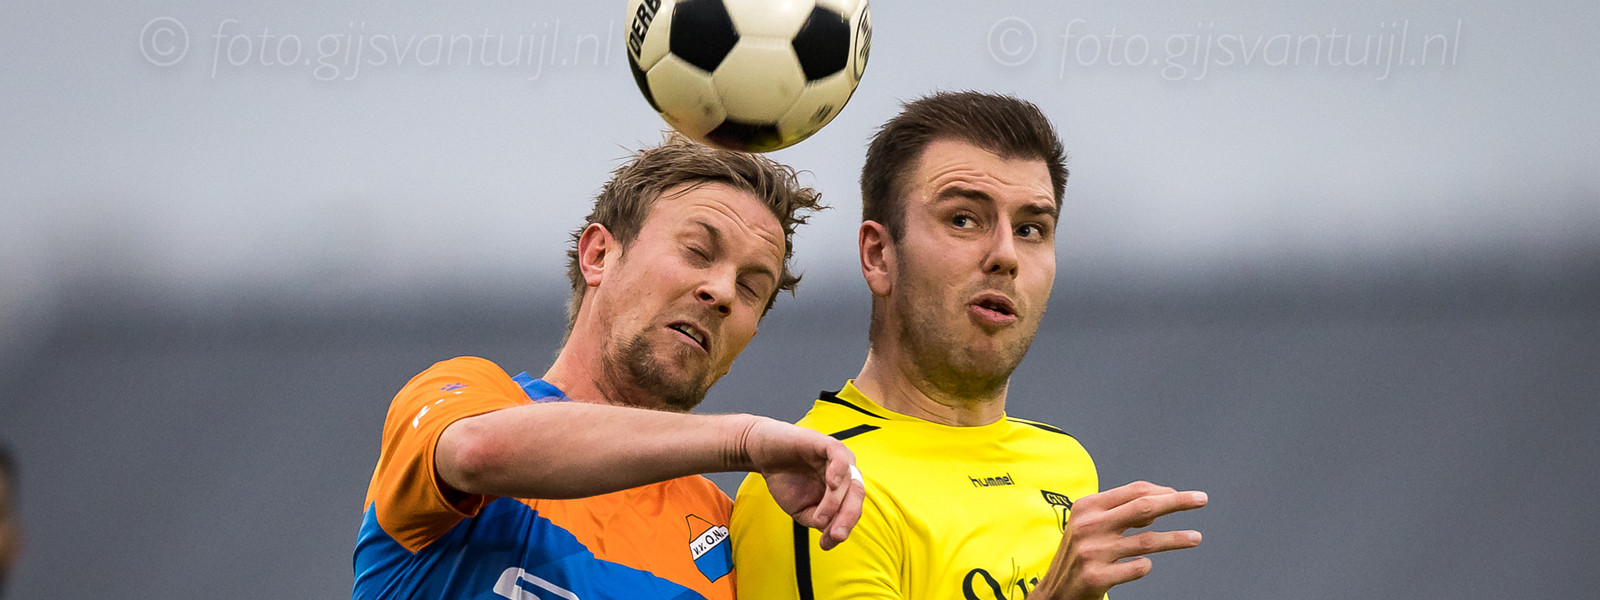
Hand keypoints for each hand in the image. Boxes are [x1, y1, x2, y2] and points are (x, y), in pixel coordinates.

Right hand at [738, 417, 864, 549]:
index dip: (841, 529)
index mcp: (842, 490)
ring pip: (849, 481)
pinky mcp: (825, 442)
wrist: (762, 455)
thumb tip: (833, 534)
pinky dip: (839, 470)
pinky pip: (839, 455)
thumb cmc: (785, 479)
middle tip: (835, 535)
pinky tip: (832, 484)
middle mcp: (844, 473)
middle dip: (847, 519)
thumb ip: (819, 520)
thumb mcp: (802, 509)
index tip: (825, 545)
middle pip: (856, 497)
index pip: (851, 511)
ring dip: (835, 503)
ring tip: (819, 517)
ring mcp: (836, 458)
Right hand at [1033, 481, 1206, 599]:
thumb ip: (1120, 513)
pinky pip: (1137, 568)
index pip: (1134, 491)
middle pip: (1144, 507)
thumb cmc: (1078, 555)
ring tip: (1196, 538)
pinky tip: (1144, 565)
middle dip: (1177, 502)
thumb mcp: (1090, 525)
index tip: (1184, 495)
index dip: (1163, 491)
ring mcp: (1092, 552)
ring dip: (1176, 539)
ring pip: (1147, 541)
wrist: (1054, 592)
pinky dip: (1146, 566)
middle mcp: (1089, 526)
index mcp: (1087, 506)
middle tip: (1201, 500)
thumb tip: (1158, 505)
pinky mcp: (1097, 576)